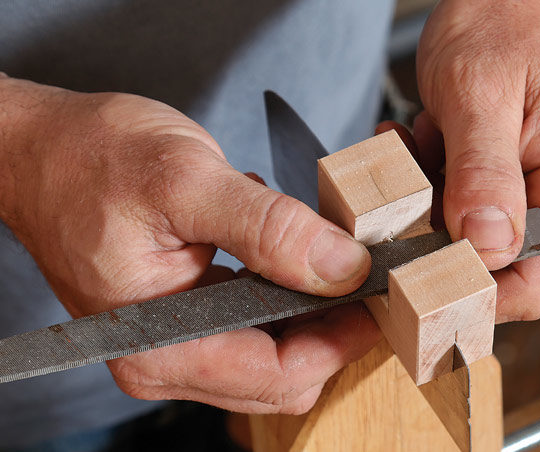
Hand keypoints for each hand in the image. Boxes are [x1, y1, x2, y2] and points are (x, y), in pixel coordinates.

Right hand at [0, 76, 378, 413]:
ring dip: (315, 309)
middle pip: (285, 376)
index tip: (381, 291)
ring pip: (279, 354)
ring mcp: (176, 345)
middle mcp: (166, 360)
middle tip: (367, 267)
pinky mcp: (187, 321)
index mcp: (161, 344)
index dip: (341, 338)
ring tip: (328, 251)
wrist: (41, 146)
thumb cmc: (91, 158)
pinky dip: (288, 294)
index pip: (279, 374)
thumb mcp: (187, 180)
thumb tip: (343, 266)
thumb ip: (269, 228)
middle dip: (334, 328)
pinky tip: (289, 250)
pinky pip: (259, 327)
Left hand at [414, 0, 539, 321]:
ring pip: (472, 242)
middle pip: (500, 268)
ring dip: (429, 206)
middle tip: (407, 191)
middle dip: (441, 240)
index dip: (472, 292)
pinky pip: (464, 211)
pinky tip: (422, 140)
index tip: (412, 278)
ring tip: (416, 147)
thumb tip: (487, 247)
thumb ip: (484, 174)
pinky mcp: (513, 181)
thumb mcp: (480, 96)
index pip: (536, 282)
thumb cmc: (507, 22)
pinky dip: (431, 184)